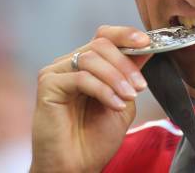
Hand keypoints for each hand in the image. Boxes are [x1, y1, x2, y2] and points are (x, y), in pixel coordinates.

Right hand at [30, 26, 151, 172]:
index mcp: (89, 64)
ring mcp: (57, 72)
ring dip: (116, 77)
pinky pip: (80, 77)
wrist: (76, 166)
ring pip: (92, 58)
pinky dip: (103, 89)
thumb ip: (131, 74)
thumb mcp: (124, 99)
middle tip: (140, 86)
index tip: (146, 43)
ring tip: (128, 98)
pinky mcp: (47, 85)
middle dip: (126, 64)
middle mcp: (70, 64)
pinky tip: (114, 104)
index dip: (125, 34)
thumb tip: (146, 46)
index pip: (105, 36)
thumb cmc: (97, 138)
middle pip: (101, 44)